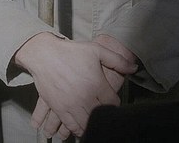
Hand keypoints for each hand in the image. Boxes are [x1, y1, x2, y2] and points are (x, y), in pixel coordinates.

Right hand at [14, 32, 137, 138]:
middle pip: (101, 115)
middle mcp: (85, 97)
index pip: (113, 102)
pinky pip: (71, 125)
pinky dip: (78, 129)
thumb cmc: (70, 51)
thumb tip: (134, 68)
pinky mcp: (59, 108)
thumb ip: (118, 60)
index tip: (112, 101)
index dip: (114, 102)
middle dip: (105, 115)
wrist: (44, 55)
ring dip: (92, 125)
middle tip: (105, 114)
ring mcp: (71, 105)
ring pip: (87, 123)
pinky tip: (81, 128)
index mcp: (96, 84)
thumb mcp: (96, 50)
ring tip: (95, 123)